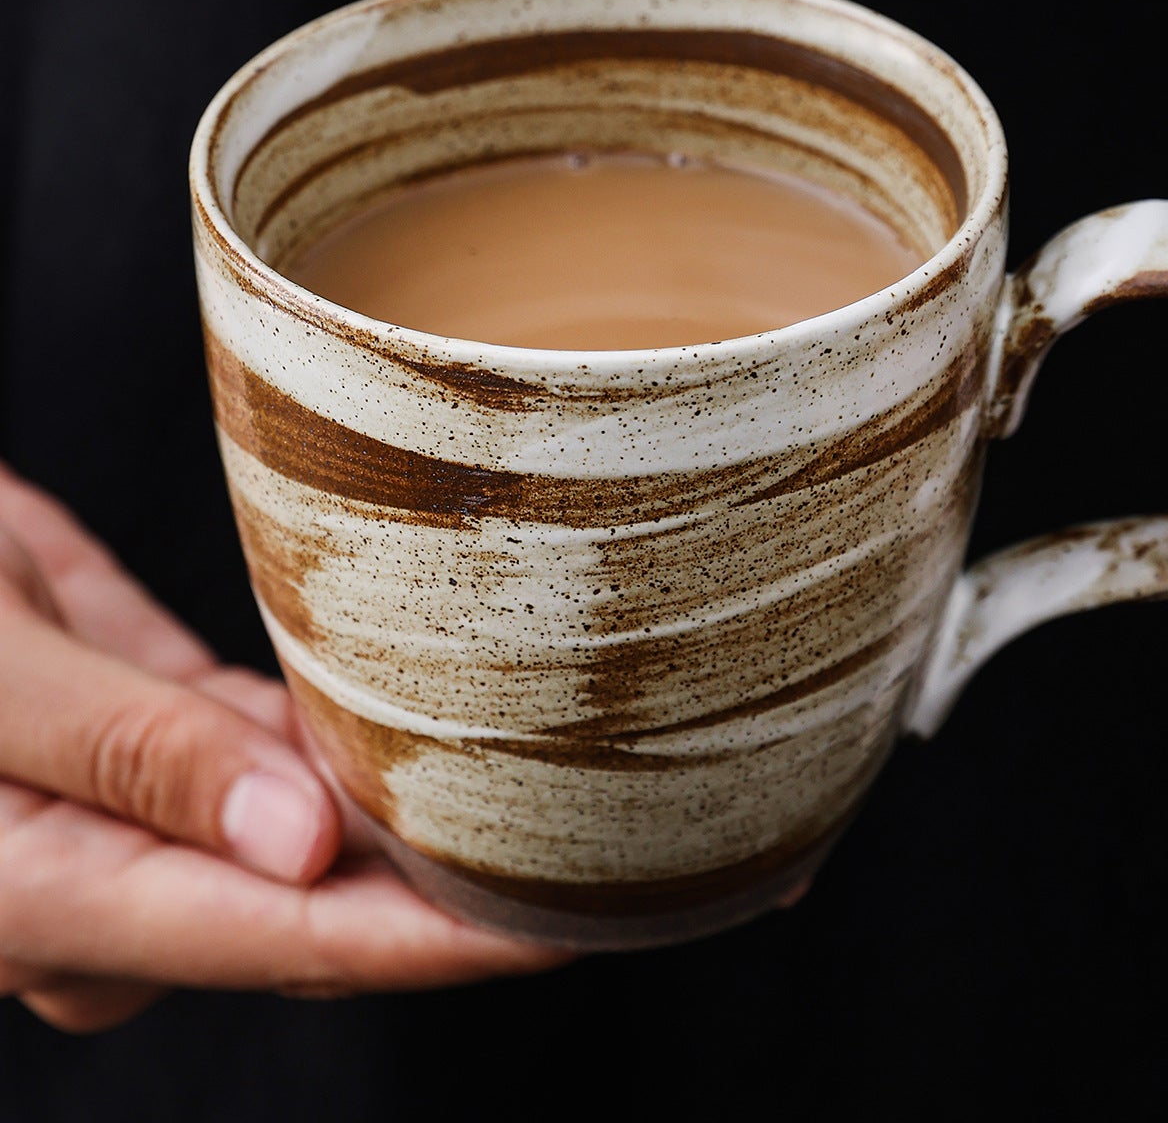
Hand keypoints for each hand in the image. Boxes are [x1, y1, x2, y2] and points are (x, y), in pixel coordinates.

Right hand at [0, 462, 569, 1031]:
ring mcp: (131, 826)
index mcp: (48, 894)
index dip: (432, 943)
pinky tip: (423, 736)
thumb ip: (136, 757)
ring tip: (548, 794)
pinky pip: (272, 777)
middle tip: (601, 854)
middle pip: (313, 912)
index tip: (559, 930)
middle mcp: (101, 886)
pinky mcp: (155, 757)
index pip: (284, 941)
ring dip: (411, 825)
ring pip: (304, 847)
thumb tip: (300, 850)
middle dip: (450, 897)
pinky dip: (347, 760)